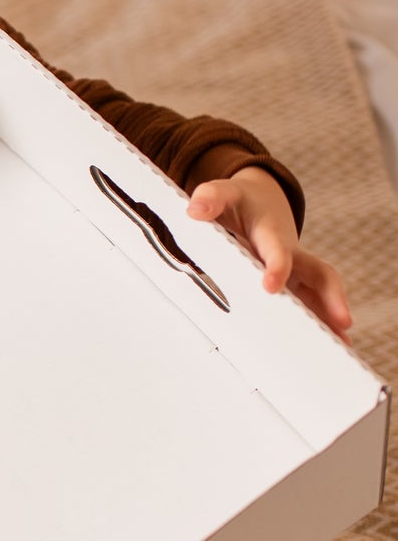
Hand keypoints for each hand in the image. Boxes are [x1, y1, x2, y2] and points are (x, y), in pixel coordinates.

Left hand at [187, 167, 352, 338]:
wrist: (260, 201)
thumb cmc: (242, 202)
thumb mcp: (224, 194)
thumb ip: (211, 198)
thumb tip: (196, 210)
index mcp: (271, 235)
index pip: (277, 250)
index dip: (277, 266)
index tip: (270, 286)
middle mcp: (292, 254)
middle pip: (319, 274)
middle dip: (331, 296)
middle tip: (341, 321)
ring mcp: (297, 271)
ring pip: (320, 294)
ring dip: (331, 318)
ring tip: (342, 345)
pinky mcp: (295, 284)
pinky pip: (310, 304)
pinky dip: (321, 322)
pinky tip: (330, 344)